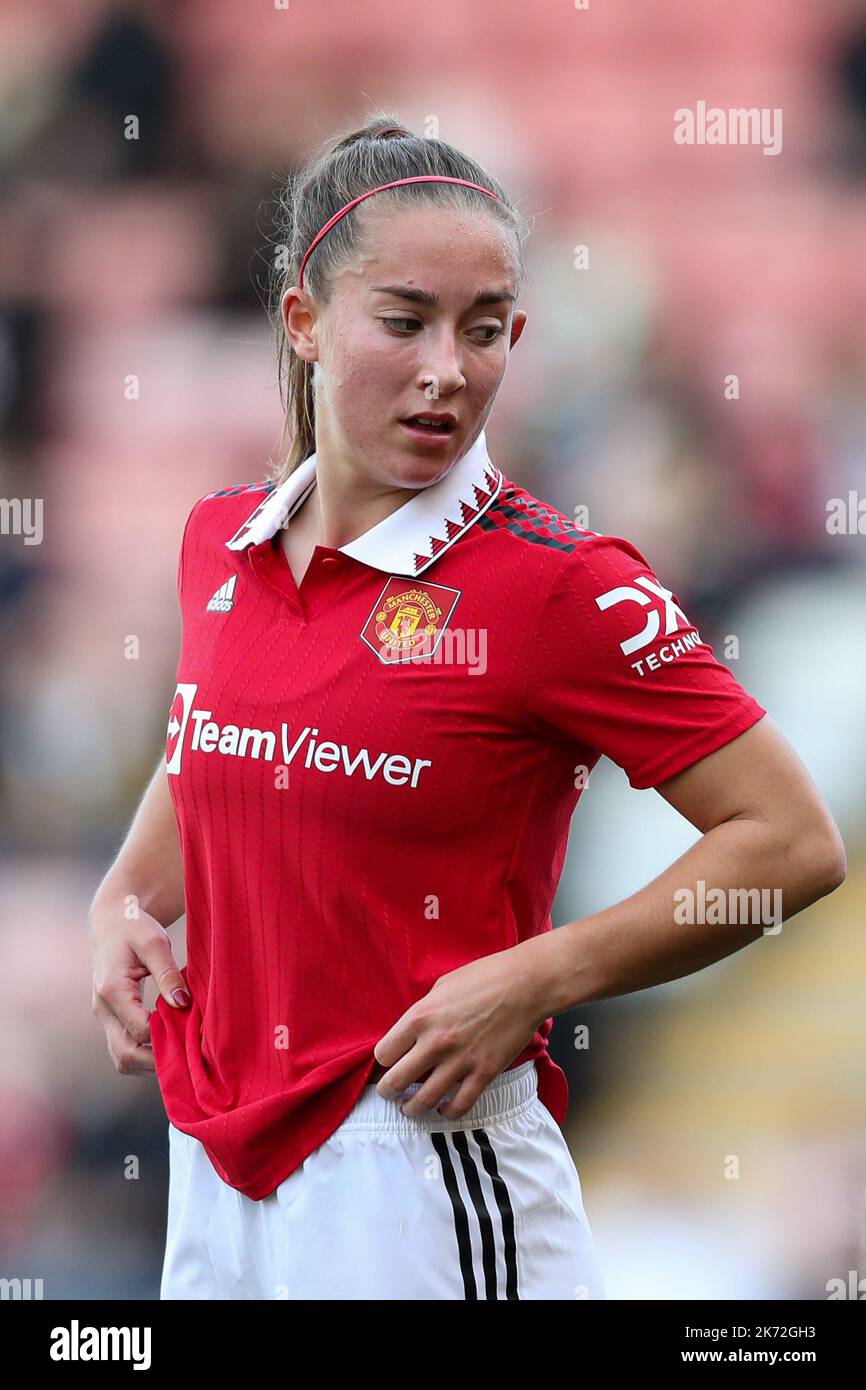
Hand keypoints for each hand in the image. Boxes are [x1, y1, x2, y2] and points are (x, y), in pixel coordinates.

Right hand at [89, 896, 189, 1075]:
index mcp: (112, 990)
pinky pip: (125, 1049)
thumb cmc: (134, 928)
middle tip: (190, 1055)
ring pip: (123, 1059)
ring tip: (182, 1051)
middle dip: (157, 1062)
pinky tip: (169, 1044)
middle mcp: (103, 1009)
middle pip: (125, 1056)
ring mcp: (105, 1017)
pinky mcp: (111, 1020)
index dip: (167, 1034)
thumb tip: (182, 1004)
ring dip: (150, 1062)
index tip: (193, 1027)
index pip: (140, 1030)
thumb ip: (167, 974)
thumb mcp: (155, 942)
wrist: (111, 923)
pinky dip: (145, 1054)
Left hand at [373, 943, 548, 1118]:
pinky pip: (459, 1105)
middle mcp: (435, 1042)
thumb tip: (413, 1031)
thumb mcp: (442, 986)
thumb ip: (424, 1011)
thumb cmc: (485, 977)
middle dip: (389, 1091)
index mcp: (420, 1017)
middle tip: (391, 1092)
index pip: (384, 1054)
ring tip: (411, 1107)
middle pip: (395, 1082)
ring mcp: (460, 1060)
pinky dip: (448, 1112)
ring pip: (423, 1101)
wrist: (525, 984)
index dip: (385, 1061)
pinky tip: (445, 1108)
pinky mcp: (484, 1073)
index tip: (390, 1063)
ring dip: (413, 1108)